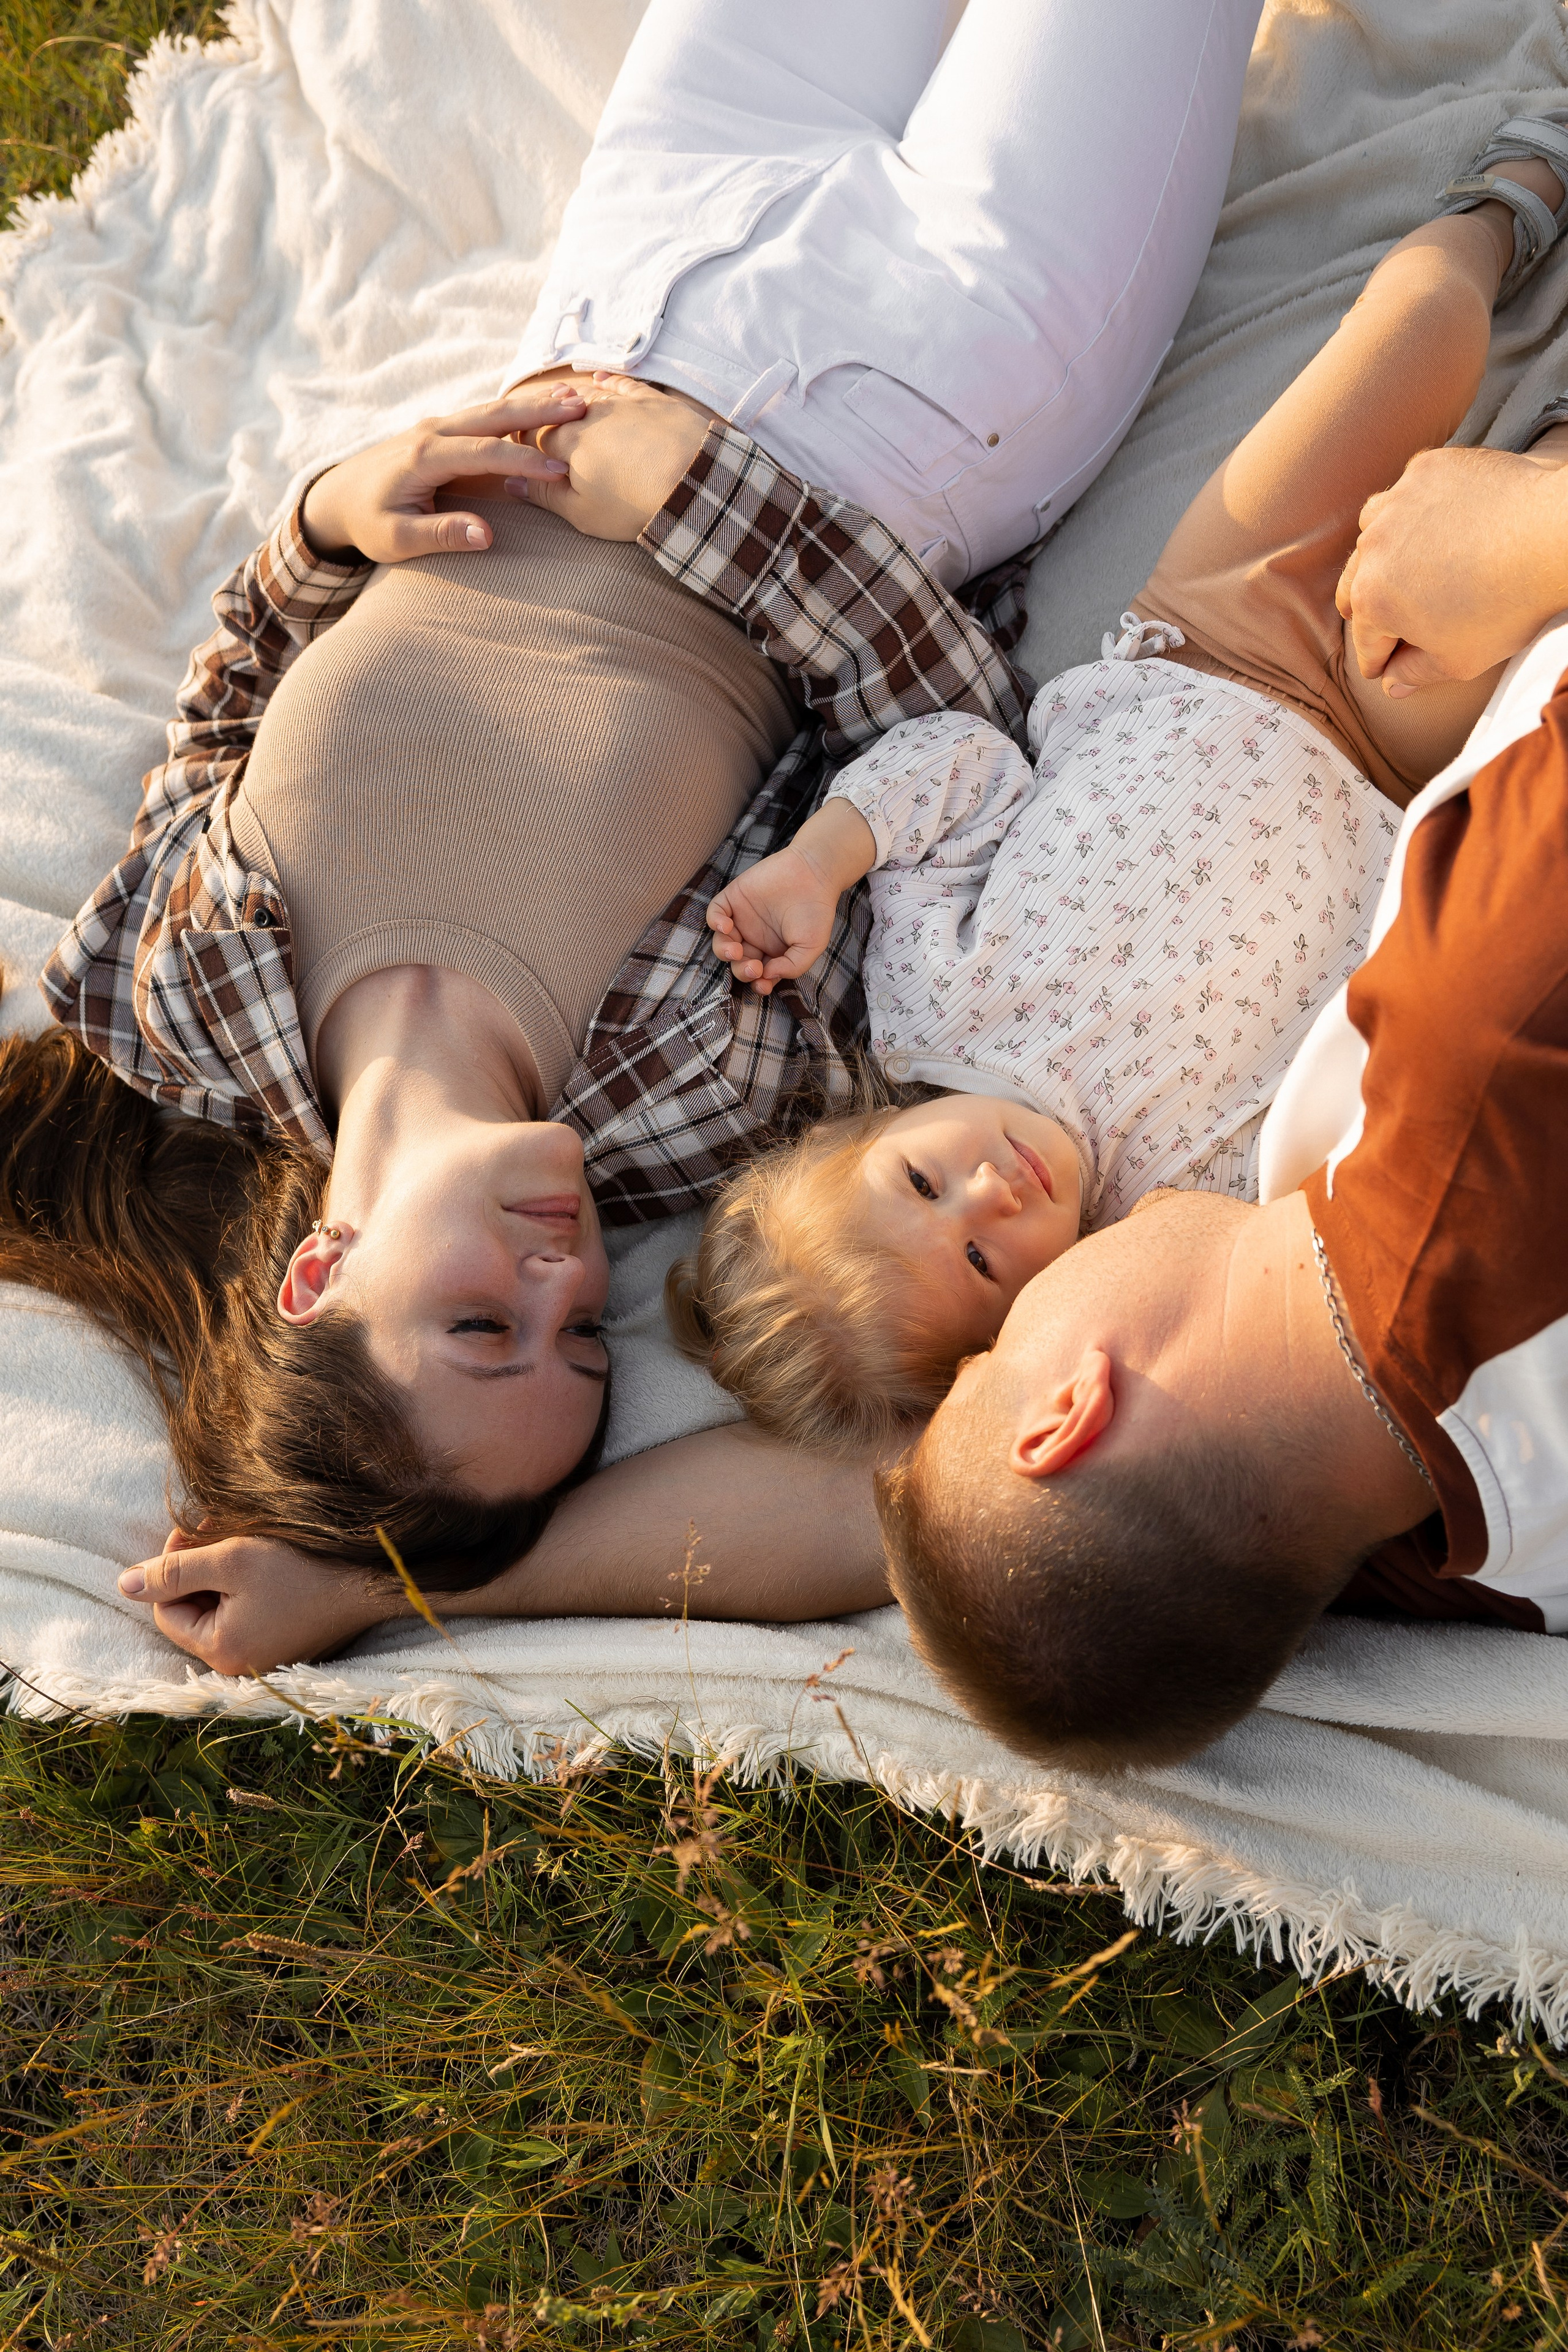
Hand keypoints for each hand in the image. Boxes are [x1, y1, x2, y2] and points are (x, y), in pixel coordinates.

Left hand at [118, 1527, 396, 1675]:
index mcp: (221, 1651)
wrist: (377, 1579)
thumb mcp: (231, 1558)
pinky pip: (248, 1617)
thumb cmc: (305, 1567)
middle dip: (197, 1568)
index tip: (197, 1529)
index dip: (171, 1567)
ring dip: (223, 1574)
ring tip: (245, 1540)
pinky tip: (268, 1561)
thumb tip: (122, 1584)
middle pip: (192, 1612)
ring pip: (220, 1611)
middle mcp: (241, 1666)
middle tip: (217, 1527)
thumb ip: (173, 1570)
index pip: (164, 1610)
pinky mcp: (289, 1646)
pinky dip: (248, 1588)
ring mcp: (267, 1659)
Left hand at [298, 385, 586, 563]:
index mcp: (424, 456)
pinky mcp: (442, 432)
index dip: (525, 460)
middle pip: (494, 415)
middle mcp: (432, 432)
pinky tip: (543, 408)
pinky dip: (517, 411)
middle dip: (539, 410)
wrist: (336, 497)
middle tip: (580, 406)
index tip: (561, 470)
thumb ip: (440, 535)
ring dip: (533, 404)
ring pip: (492, 410)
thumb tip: (487, 534)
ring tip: (573, 398)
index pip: (485, 453)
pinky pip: (485, 417)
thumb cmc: (366, 522)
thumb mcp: (396, 539)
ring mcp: (437, 427)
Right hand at [519, 371, 711, 540]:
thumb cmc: (635, 505)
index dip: (521, 441)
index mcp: (567, 442)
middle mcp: (589, 414)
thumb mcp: (583, 513)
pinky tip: (600, 381)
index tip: (516, 447)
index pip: (532, 434)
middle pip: (555, 411)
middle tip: (535, 425)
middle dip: (542, 418)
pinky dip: (607, 382)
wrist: (694, 481)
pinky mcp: (650, 399)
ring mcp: (621, 402)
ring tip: (560, 405)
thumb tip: (512, 481)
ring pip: (585, 395)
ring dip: (569, 400)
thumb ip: (545, 495)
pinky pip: (621, 383)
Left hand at [707, 799, 876, 993]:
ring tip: (735, 951)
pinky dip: (715, 921)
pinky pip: (715, 913)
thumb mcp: (811, 946)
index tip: (762, 984)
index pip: (757, 974)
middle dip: (742, 970)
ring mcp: (742, 919)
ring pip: (722, 942)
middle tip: (753, 968)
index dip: (757, 983)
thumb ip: (792, 966)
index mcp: (772, 952)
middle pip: (738, 962)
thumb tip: (768, 974)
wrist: (814, 873)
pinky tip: (724, 926)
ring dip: (725, 952)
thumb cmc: (816, 910)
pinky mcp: (734, 898)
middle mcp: (754, 938)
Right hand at [1336, 441, 1567, 696]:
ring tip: (1398, 563)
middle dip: (1368, 608)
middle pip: (1355, 585)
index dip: (1378, 660)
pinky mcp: (1426, 469)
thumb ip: (1417, 674)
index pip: (1366, 641)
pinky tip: (1435, 523)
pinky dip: (1414, 512)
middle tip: (1383, 619)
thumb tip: (1392, 684)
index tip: (1386, 666)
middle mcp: (1371, 548)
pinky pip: (1407, 495)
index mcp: (1372, 600)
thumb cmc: (1507, 605)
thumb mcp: (1460, 660)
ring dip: (1379, 554)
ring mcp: (1397, 503)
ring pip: (1371, 532)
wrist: (1552, 535)